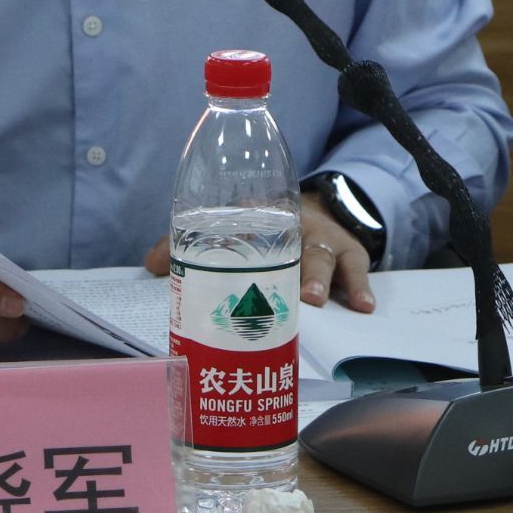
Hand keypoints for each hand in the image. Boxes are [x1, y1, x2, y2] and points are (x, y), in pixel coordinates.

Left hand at [144, 211, 374, 311]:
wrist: (316, 206)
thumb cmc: (260, 227)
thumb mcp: (230, 229)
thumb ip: (188, 248)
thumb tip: (149, 267)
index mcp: (254, 215)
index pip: (239, 223)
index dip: (229, 237)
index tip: (218, 254)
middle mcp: (289, 223)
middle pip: (288, 241)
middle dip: (280, 264)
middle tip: (280, 291)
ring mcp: (320, 237)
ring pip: (322, 254)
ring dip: (320, 278)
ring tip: (317, 300)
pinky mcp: (348, 249)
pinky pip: (356, 266)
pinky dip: (360, 286)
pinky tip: (363, 306)